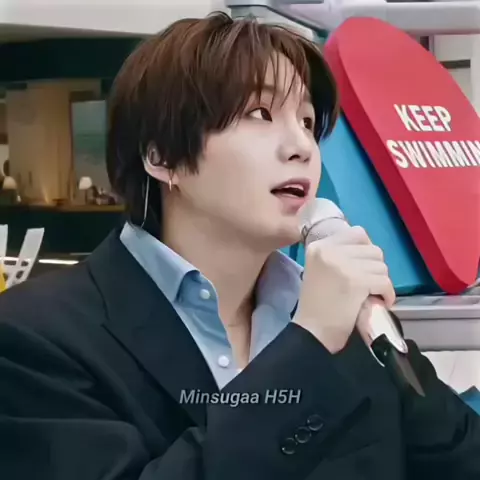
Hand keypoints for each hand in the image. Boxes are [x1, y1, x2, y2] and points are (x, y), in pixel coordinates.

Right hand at [293, 226, 394, 353]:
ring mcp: (343, 265)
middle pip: (373, 250)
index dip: (367, 250)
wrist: (312, 331)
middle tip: (368, 285)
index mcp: (319, 246)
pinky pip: (384, 282)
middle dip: (375, 268)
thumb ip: (339, 255)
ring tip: (371, 294)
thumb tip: (368, 250)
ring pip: (381, 266)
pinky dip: (388, 294)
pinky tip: (380, 302)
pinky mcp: (357, 281)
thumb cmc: (317, 305)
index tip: (365, 266)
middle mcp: (330, 251)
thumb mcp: (320, 269)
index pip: (357, 233)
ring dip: (381, 281)